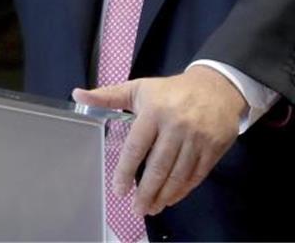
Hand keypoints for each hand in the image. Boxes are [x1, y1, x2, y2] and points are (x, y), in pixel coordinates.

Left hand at [72, 66, 247, 215]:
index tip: (119, 190)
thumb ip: (108, 95)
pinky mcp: (213, 148)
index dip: (126, 171)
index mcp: (155, 110)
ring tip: (152, 208)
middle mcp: (176, 125)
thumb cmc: (171, 91)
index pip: (137, 147)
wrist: (217, 87)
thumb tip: (77, 94)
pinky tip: (171, 197)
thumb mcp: (139, 89)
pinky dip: (183, 190)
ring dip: (163, 195)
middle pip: (158, 166)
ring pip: (178, 174)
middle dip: (146, 192)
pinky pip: (196, 175)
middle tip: (137, 208)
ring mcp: (197, 138)